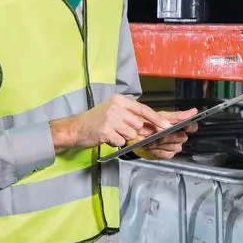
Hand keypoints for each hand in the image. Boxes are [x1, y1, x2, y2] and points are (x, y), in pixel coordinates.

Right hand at [49, 94, 172, 151]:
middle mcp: (116, 106)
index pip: (143, 108)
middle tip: (119, 130)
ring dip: (123, 137)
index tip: (166, 125)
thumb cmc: (96, 120)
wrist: (75, 128)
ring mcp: (111, 118)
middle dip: (133, 131)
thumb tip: (151, 127)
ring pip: (131, 135)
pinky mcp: (106, 131)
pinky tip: (106, 137)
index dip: (156, 118)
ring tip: (111, 132)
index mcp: (119, 99)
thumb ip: (131, 116)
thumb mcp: (114, 111)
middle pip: (138, 125)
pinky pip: (121, 142)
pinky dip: (115, 142)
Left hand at [133, 108, 198, 159]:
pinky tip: (152, 146)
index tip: (185, 126)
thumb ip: (177, 115)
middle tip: (159, 133)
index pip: (192, 127)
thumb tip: (193, 111)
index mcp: (180, 125)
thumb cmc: (151, 123)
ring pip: (174, 146)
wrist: (138, 134)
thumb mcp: (162, 116)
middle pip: (181, 137)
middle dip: (169, 135)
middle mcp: (180, 136)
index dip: (190, 126)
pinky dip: (158, 150)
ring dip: (161, 143)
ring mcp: (175, 146)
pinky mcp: (168, 154)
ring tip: (151, 139)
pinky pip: (167, 153)